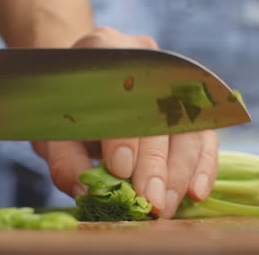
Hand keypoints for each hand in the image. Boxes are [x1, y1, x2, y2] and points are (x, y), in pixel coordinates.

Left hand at [33, 27, 218, 218]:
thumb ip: (65, 158)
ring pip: (189, 127)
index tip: (122, 169)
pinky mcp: (189, 107)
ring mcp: (173, 83)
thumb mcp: (54, 129)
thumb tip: (88, 192)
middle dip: (157, 163)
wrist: (84, 85)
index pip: (123, 95)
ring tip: (165, 206)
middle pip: (161, 113)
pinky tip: (196, 192)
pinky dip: (203, 166)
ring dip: (180, 172)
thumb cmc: (67, 108)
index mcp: (105, 52)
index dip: (124, 133)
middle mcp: (147, 61)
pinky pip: (204, 136)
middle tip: (151, 203)